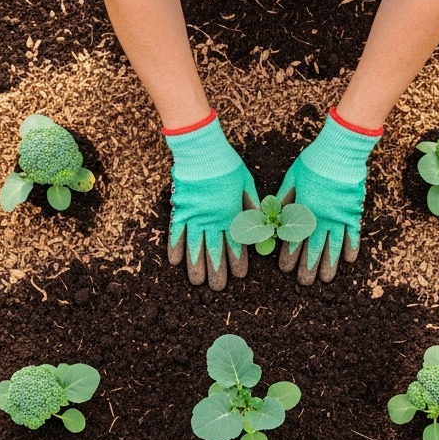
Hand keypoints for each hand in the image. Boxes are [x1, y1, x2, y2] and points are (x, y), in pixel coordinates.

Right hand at [169, 165, 258, 289]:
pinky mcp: (179, 209)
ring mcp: (194, 216)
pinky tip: (175, 262)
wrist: (202, 151)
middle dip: (217, 271)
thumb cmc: (227, 166)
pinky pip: (175, 232)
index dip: (238, 260)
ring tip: (197, 283)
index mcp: (231, 214)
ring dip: (196, 266)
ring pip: (194, 246)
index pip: (236, 243)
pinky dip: (175, 247)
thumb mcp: (247, 185)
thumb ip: (253, 207)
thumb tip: (263, 226)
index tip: (240, 275)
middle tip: (218, 288)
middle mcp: (212, 220)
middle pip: (214, 250)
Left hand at [276, 112, 379, 284]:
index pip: (294, 238)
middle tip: (304, 282)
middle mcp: (321, 217)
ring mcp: (339, 216)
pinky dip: (352, 247)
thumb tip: (270, 218)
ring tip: (326, 280)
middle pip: (314, 247)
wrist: (339, 152)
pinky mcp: (354, 211)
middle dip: (308, 266)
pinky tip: (349, 260)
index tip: (285, 269)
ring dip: (329, 263)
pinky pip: (353, 233)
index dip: (289, 254)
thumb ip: (282, 201)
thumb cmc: (312, 163)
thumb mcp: (290, 180)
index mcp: (303, 210)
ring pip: (334, 245)